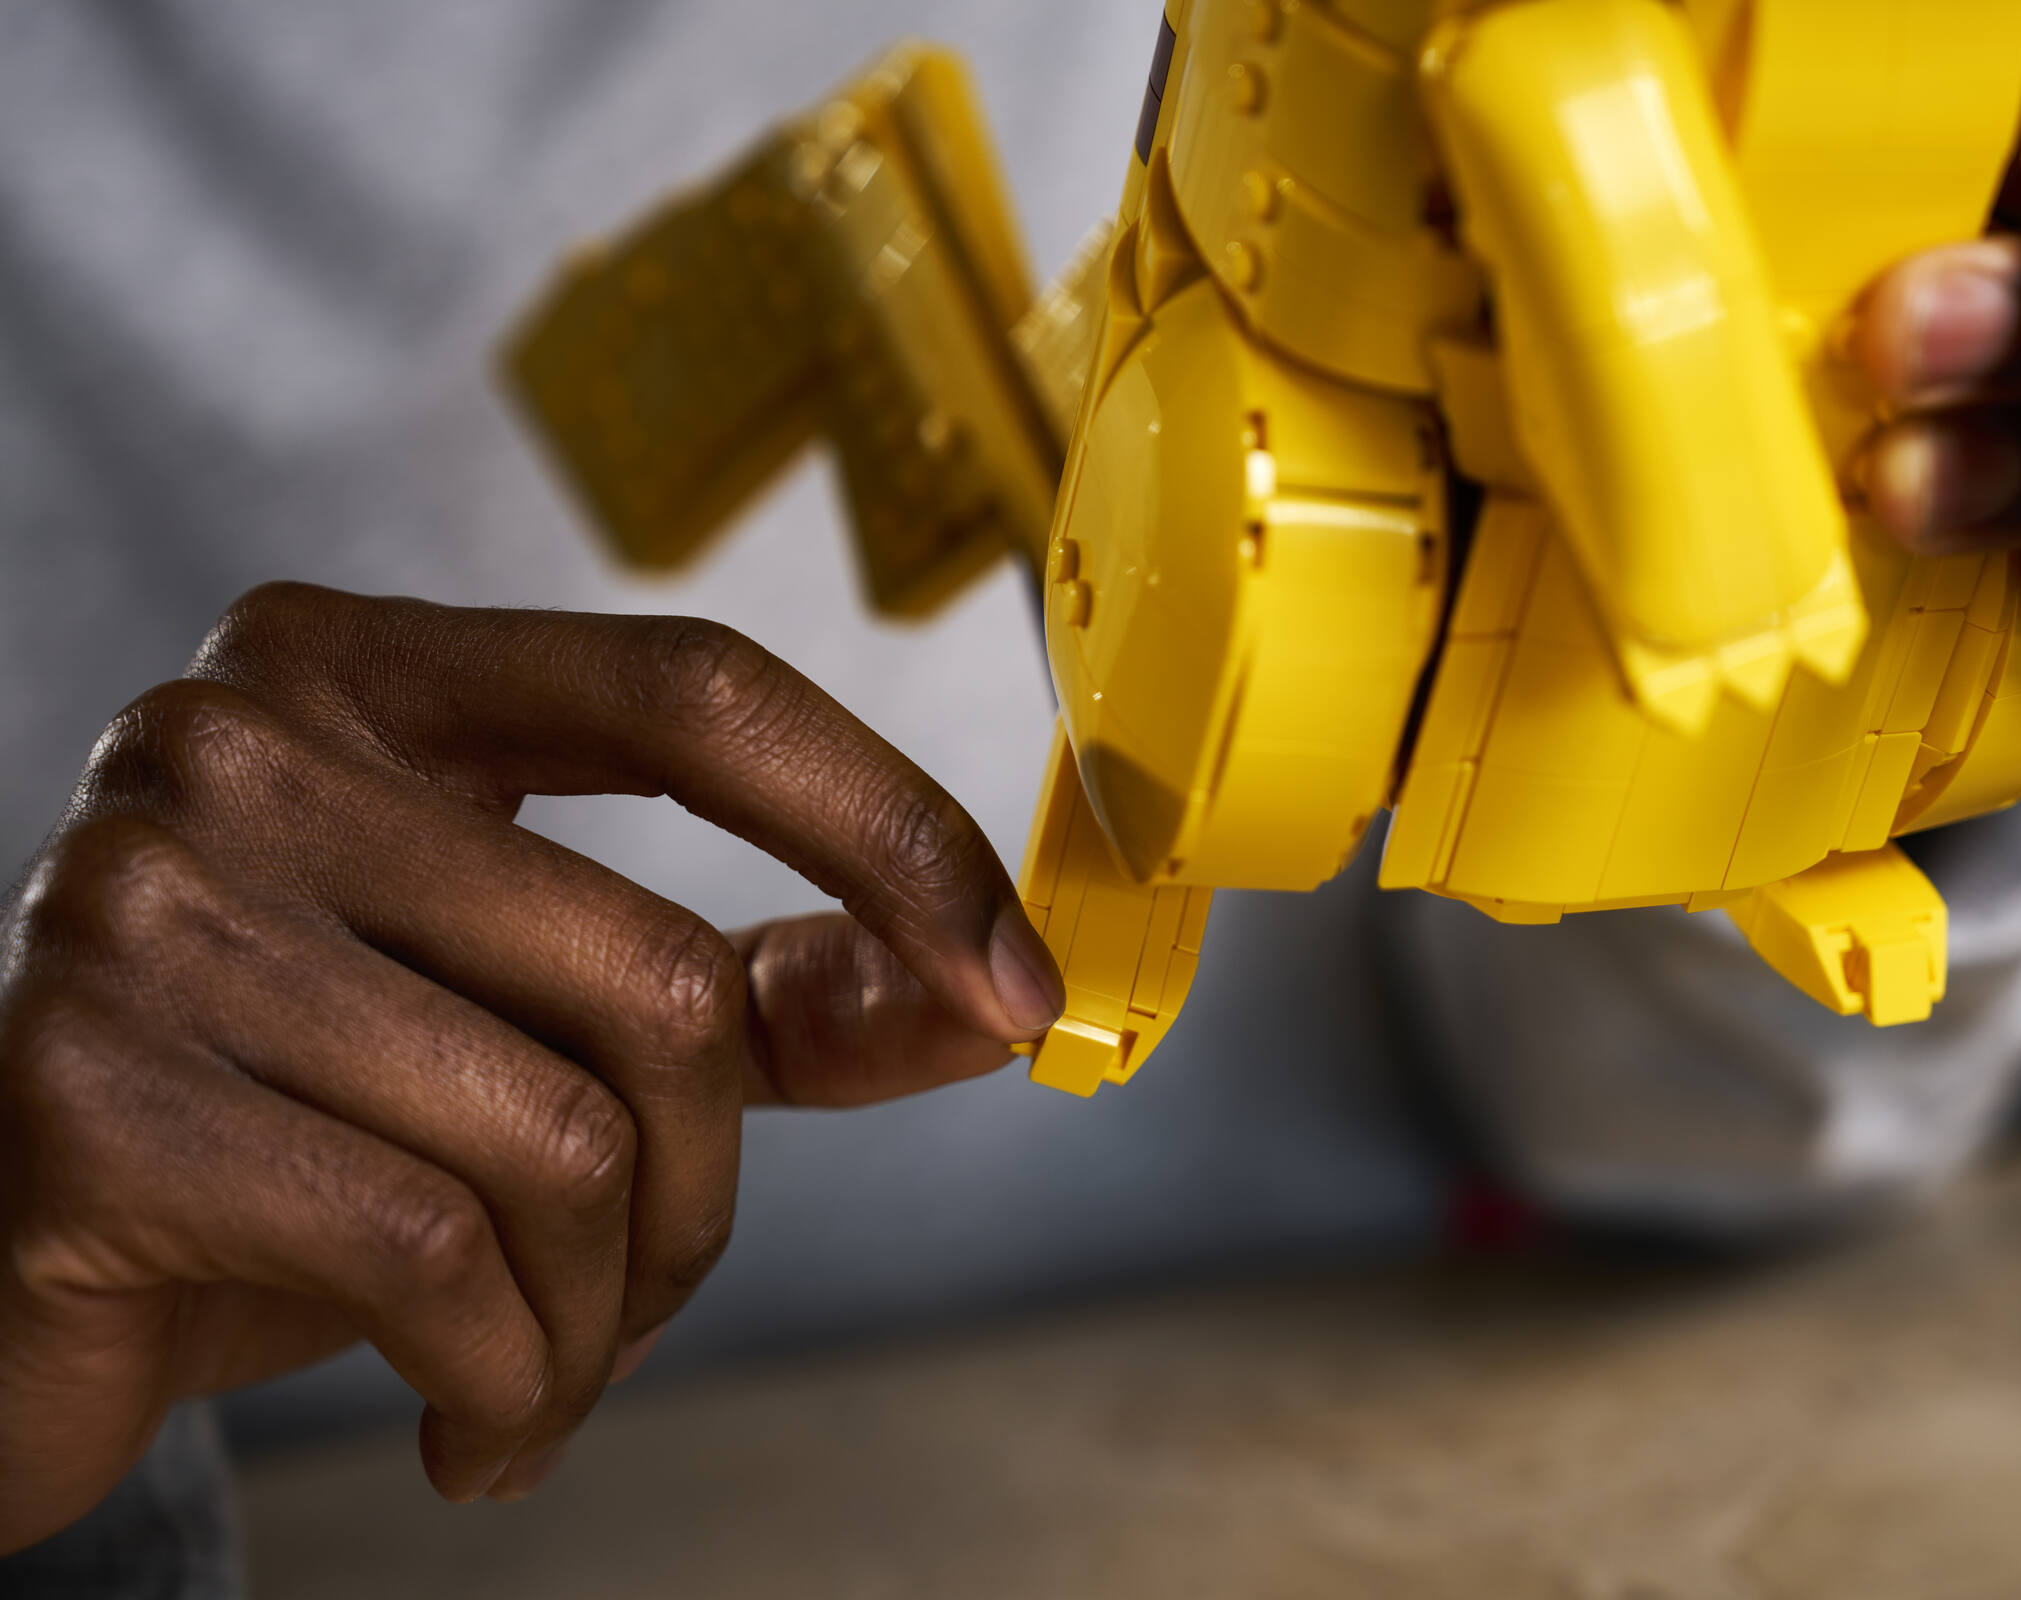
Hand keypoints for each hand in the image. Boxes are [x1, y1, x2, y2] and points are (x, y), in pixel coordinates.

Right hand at [0, 584, 1064, 1550]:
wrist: (10, 1270)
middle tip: (649, 1295)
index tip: (1014, 979)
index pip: (695, 694)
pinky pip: (432, 1258)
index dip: (889, 833)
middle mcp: (242, 744)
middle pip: (659, 977)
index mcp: (370, 674)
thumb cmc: (306, 1122)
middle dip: (705, 1198)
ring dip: (607, 1315)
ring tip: (544, 1368)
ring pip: (564, 1138)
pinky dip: (508, 1381)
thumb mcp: (539, 1025)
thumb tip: (987, 992)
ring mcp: (144, 905)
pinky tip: (470, 1416)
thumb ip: (768, 994)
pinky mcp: (89, 1094)